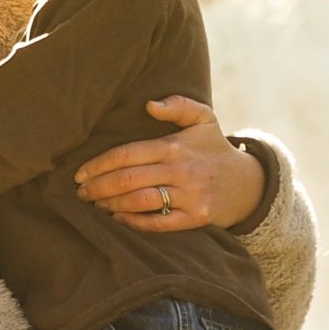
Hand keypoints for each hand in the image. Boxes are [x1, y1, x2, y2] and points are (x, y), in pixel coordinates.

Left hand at [75, 96, 264, 231]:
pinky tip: (118, 219)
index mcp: (174, 146)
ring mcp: (189, 196)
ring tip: (95, 205)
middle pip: (127, 180)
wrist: (249, 183)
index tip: (80, 174)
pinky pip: (159, 223)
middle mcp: (180, 170)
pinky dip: (135, 223)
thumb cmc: (215, 149)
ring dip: (111, 205)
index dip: (97, 165)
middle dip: (97, 187)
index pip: (126, 154)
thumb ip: (178, 105)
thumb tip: (148, 105)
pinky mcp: (196, 218)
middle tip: (81, 193)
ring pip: (139, 201)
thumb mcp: (203, 118)